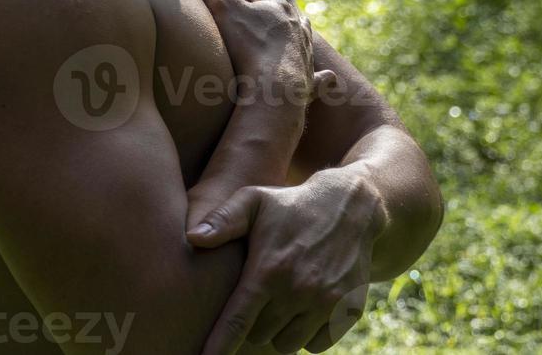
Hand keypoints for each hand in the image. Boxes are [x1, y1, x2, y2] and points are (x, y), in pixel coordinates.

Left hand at [186, 169, 385, 354]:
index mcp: (269, 269)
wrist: (349, 205)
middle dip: (255, 322)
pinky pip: (315, 345)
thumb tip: (192, 238)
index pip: (236, 321)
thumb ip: (223, 220)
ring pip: (287, 345)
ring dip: (280, 331)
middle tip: (261, 296)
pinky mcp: (346, 311)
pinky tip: (305, 306)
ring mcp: (324, 303)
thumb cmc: (291, 204)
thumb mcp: (255, 200)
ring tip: (282, 301)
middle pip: (260, 336)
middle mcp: (297, 290)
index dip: (218, 347)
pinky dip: (307, 335)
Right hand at [189, 0, 334, 103]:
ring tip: (302, 23)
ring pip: (305, 35)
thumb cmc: (250, 45)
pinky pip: (319, 77)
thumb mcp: (224, 10)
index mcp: (275, 7)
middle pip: (286, 8)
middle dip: (278, 1)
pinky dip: (323, 76)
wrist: (275, 89)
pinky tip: (329, 77)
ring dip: (301, 28)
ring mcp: (303, 53)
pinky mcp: (308, 81)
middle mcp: (295, 27)